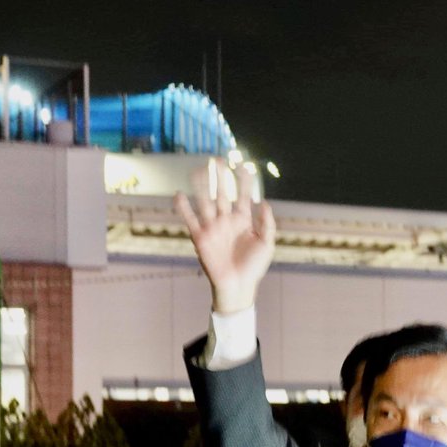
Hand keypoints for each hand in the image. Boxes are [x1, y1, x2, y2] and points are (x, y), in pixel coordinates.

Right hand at [174, 161, 276, 312]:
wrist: (238, 286)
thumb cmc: (254, 267)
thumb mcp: (266, 245)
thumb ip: (267, 225)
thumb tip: (264, 203)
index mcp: (243, 221)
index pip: (243, 196)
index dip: (244, 182)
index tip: (245, 165)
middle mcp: (226, 221)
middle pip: (222, 194)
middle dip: (221, 178)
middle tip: (218, 159)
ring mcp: (213, 228)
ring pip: (205, 202)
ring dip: (202, 187)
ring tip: (198, 169)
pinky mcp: (201, 238)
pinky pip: (190, 220)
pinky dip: (184, 208)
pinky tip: (179, 195)